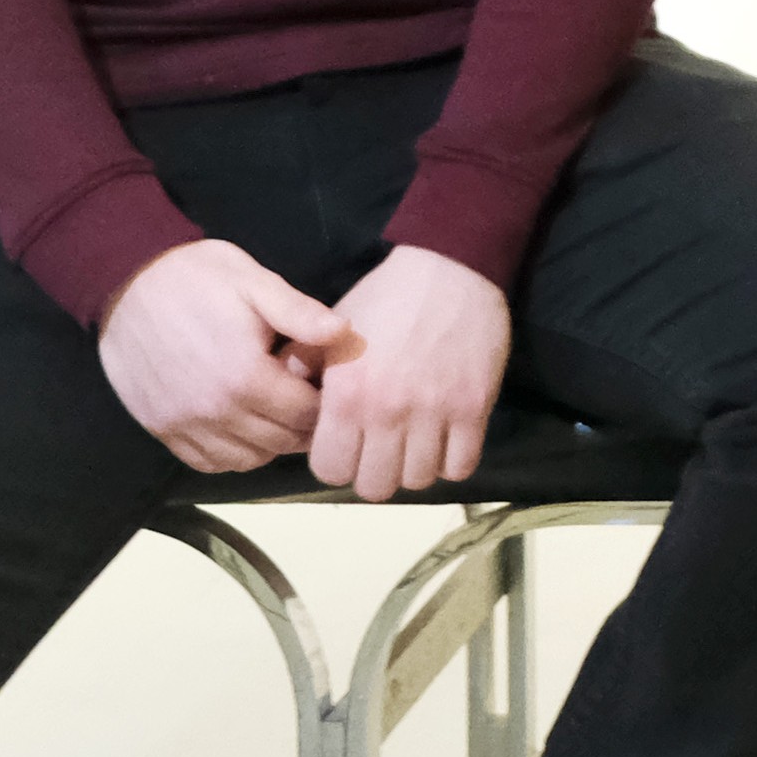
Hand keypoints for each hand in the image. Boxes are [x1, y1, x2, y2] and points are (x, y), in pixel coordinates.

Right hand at [99, 239, 338, 474]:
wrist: (125, 279)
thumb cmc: (195, 276)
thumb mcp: (253, 282)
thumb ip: (300, 312)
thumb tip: (344, 333)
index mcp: (245, 376)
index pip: (307, 414)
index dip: (324, 401)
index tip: (321, 383)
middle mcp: (215, 411)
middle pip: (281, 442)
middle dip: (302, 424)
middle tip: (303, 397)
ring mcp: (184, 424)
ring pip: (247, 459)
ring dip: (269, 443)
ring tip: (274, 413)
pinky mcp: (161, 428)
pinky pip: (208, 462)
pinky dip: (231, 453)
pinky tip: (239, 427)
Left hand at [302, 243, 513, 502]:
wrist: (449, 268)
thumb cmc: (384, 300)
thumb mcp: (329, 332)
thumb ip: (302, 371)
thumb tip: (282, 405)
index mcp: (346, 395)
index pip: (329, 471)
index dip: (337, 461)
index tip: (348, 445)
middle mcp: (387, 411)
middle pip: (375, 488)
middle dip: (374, 472)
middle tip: (381, 448)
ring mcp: (434, 413)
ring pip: (419, 481)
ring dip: (414, 466)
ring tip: (414, 441)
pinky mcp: (474, 409)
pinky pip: (461, 468)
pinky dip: (451, 461)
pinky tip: (444, 438)